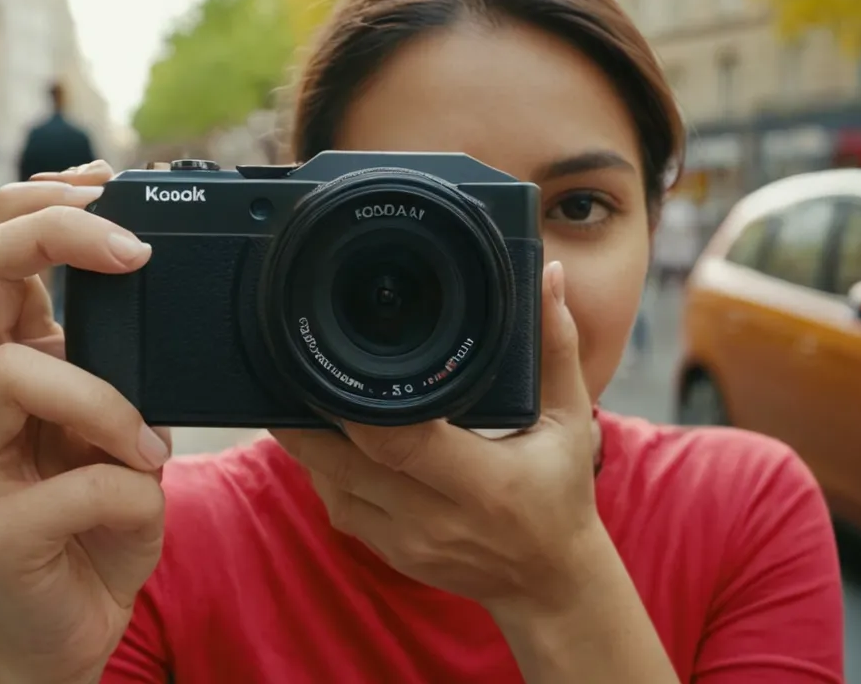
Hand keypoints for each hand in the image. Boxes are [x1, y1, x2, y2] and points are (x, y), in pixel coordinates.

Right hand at [0, 161, 171, 683]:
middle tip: (133, 253)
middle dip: (57, 233)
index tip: (117, 192)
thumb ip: (115, 370)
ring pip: (16, 374)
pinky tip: (140, 504)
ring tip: (149, 445)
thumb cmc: (91, 524)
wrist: (63, 629)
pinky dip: (129, 490)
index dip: (48, 205)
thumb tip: (159, 303)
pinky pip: (73, 484)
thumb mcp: (112, 429)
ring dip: (106, 399)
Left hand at [270, 261, 605, 616]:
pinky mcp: (389, 554)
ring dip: (308, 443)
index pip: (400, 441)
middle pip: (345, 463)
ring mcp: (406, 542)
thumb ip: (556, 348)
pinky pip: (337, 508)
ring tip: (295, 398)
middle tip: (292, 370)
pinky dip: (323, 473)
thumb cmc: (559, 494)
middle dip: (311, 418)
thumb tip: (548, 279)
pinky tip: (322, 440)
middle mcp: (436, 518)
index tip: (335, 367)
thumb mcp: (569, 420)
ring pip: (331, 486)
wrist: (548, 581)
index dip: (358, 405)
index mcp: (482, 483)